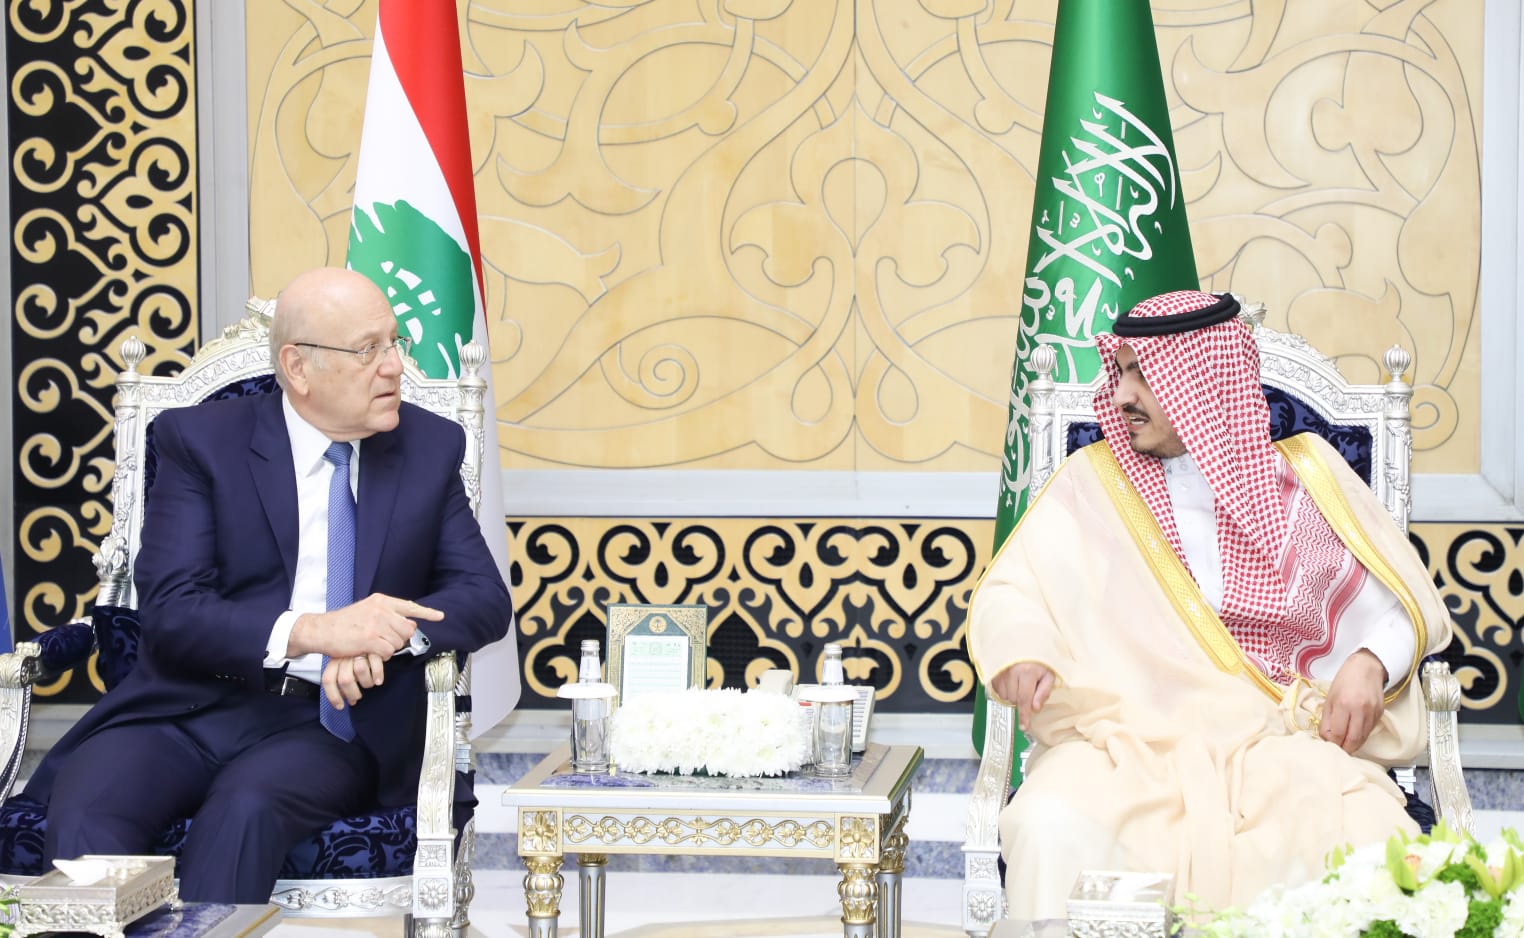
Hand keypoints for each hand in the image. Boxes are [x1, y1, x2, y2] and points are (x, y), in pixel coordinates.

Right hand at [289, 593, 442, 659]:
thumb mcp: (367, 610)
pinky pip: (388, 652)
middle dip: (400, 639)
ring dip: (389, 648)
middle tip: (384, 640)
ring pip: (399, 642)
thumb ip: (387, 614)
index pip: (410, 606)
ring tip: (374, 644)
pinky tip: (371, 651)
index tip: (440, 616)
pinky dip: (382, 655)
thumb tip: (408, 624)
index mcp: (381, 601)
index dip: (427, 613)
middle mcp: (381, 609)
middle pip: (407, 629)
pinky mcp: (370, 639)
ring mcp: (376, 624)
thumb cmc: (344, 622)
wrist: (322, 629)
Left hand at [322, 653, 385, 708]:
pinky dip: (377, 676)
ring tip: (371, 684)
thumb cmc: (361, 655)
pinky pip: (374, 665)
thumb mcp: (348, 665)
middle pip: (345, 679)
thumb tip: (348, 701)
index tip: (340, 706)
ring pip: (360, 672)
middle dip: (353, 693)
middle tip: (358, 697)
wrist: (375, 637)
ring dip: (367, 683)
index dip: (333, 695)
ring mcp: (359, 651)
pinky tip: (379, 680)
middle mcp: (345, 655)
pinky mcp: (373, 648)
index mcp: (335, 660)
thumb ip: (345, 680)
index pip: (328, 680)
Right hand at [992, 662, 1054, 732]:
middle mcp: (1011, 672)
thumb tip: (1035, 708)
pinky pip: (997, 690)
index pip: (1025, 700)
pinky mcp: (993, 671)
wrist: (1024, 643)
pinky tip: (1011, 682)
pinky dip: (1005, 690)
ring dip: (1012, 695)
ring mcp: (1000, 671)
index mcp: (1027, 672)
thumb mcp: (1048, 674)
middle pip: (1014, 699)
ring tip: (1020, 683)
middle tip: (1028, 688)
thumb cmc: (1038, 660)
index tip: (1023, 726)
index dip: (1024, 715)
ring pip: (1004, 696)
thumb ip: (1044, 692)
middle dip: (1022, 699)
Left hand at [1320, 649, 1387, 752]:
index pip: (1338, 734)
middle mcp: (1360, 710)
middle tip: (1338, 750)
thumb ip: (1327, 719)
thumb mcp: (1330, 698)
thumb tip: (1326, 737)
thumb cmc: (1344, 681)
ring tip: (1345, 744)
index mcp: (1343, 704)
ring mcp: (1372, 713)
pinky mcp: (1380, 714)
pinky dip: (1361, 736)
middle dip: (1345, 749)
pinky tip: (1354, 734)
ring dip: (1353, 745)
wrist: (1366, 667)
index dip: (1332, 743)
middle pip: (1353, 740)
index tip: (1328, 744)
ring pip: (1363, 738)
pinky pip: (1370, 731)